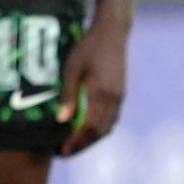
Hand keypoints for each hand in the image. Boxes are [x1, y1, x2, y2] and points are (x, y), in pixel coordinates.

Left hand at [56, 15, 128, 154]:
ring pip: (108, 126)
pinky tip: (87, 128)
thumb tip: (62, 120)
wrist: (113, 31)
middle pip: (100, 131)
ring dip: (92, 138)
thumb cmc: (88, 46)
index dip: (76, 141)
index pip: (89, 127)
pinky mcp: (121, 92)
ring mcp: (120, 96)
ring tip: (75, 143)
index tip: (63, 151)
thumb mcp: (72, 68)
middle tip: (66, 152)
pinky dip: (100, 128)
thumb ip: (68, 94)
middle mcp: (114, 98)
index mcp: (102, 93)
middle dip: (83, 144)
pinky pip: (112, 118)